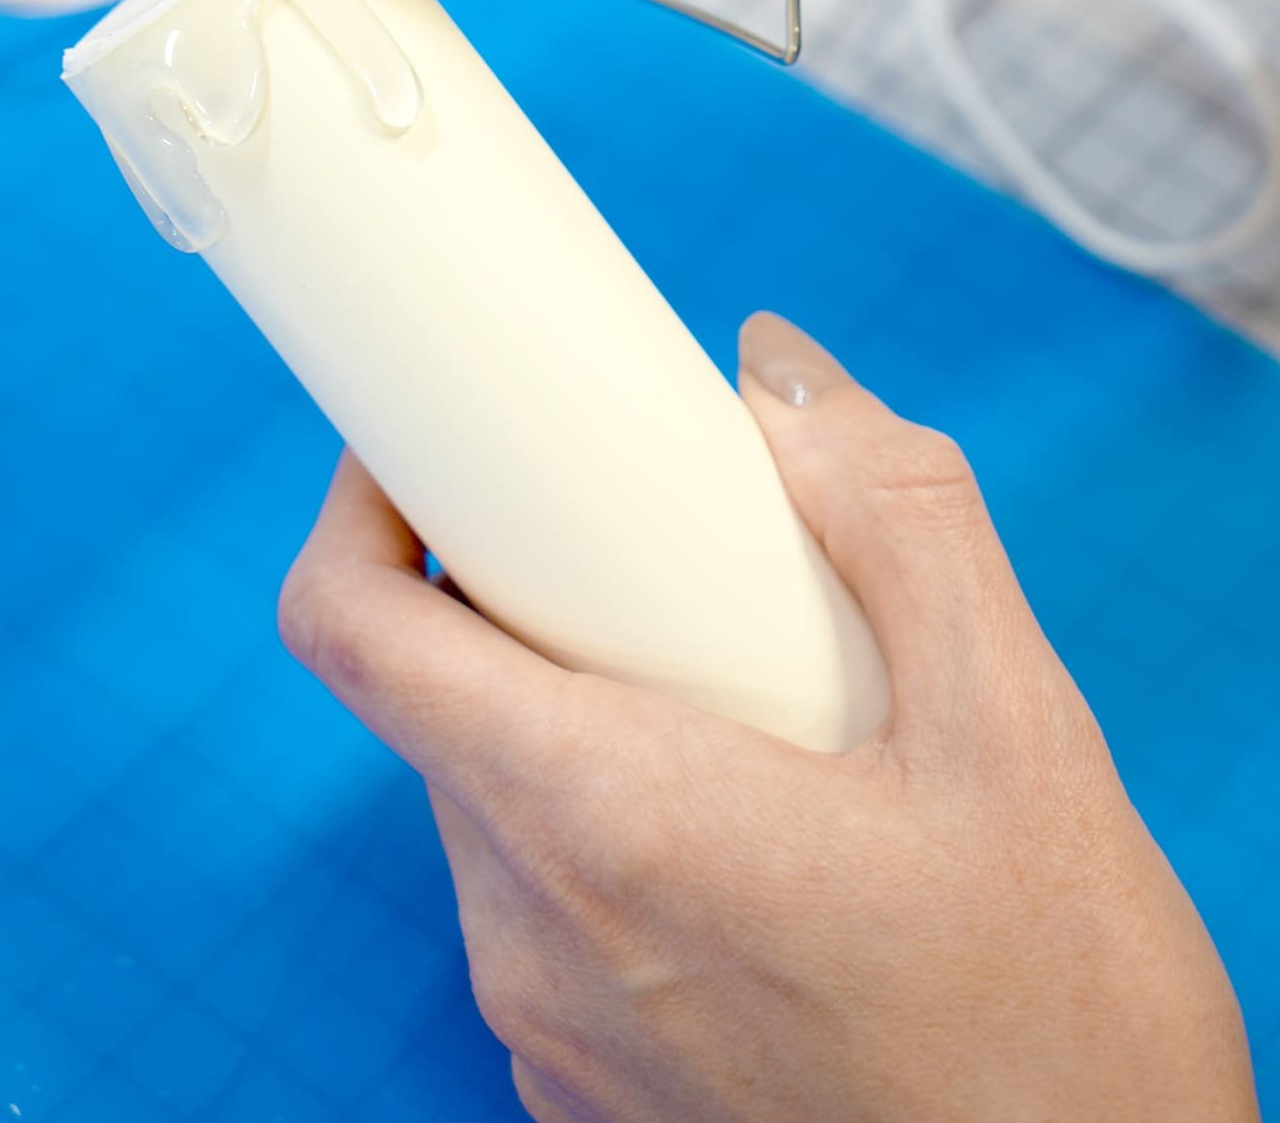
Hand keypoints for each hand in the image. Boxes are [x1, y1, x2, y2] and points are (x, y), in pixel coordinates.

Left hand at [279, 313, 1257, 1122]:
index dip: (360, 507)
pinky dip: (607, 838)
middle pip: (441, 702)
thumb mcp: (1020, 735)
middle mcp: (535, 936)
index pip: (356, 629)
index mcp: (607, 819)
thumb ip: (894, 515)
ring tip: (738, 713)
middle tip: (651, 562)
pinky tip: (755, 849)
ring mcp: (548, 1034)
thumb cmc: (1064, 1032)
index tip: (430, 446)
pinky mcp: (583, 1098)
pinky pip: (545, 914)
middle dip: (519, 601)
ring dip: (577, 721)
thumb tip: (773, 369)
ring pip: (496, 803)